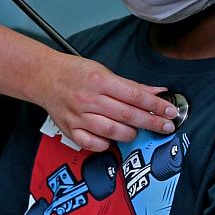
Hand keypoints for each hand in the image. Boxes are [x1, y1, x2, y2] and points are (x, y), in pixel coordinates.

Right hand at [35, 54, 178, 151]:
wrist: (43, 77)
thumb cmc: (74, 72)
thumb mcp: (103, 70)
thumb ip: (131, 85)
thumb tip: (157, 92)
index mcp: (99, 80)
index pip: (135, 95)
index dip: (156, 105)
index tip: (170, 111)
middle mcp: (89, 99)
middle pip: (128, 115)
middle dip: (152, 122)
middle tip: (166, 126)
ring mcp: (79, 116)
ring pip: (114, 132)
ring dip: (131, 133)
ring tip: (136, 130)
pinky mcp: (71, 129)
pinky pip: (94, 144)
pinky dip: (106, 144)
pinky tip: (111, 137)